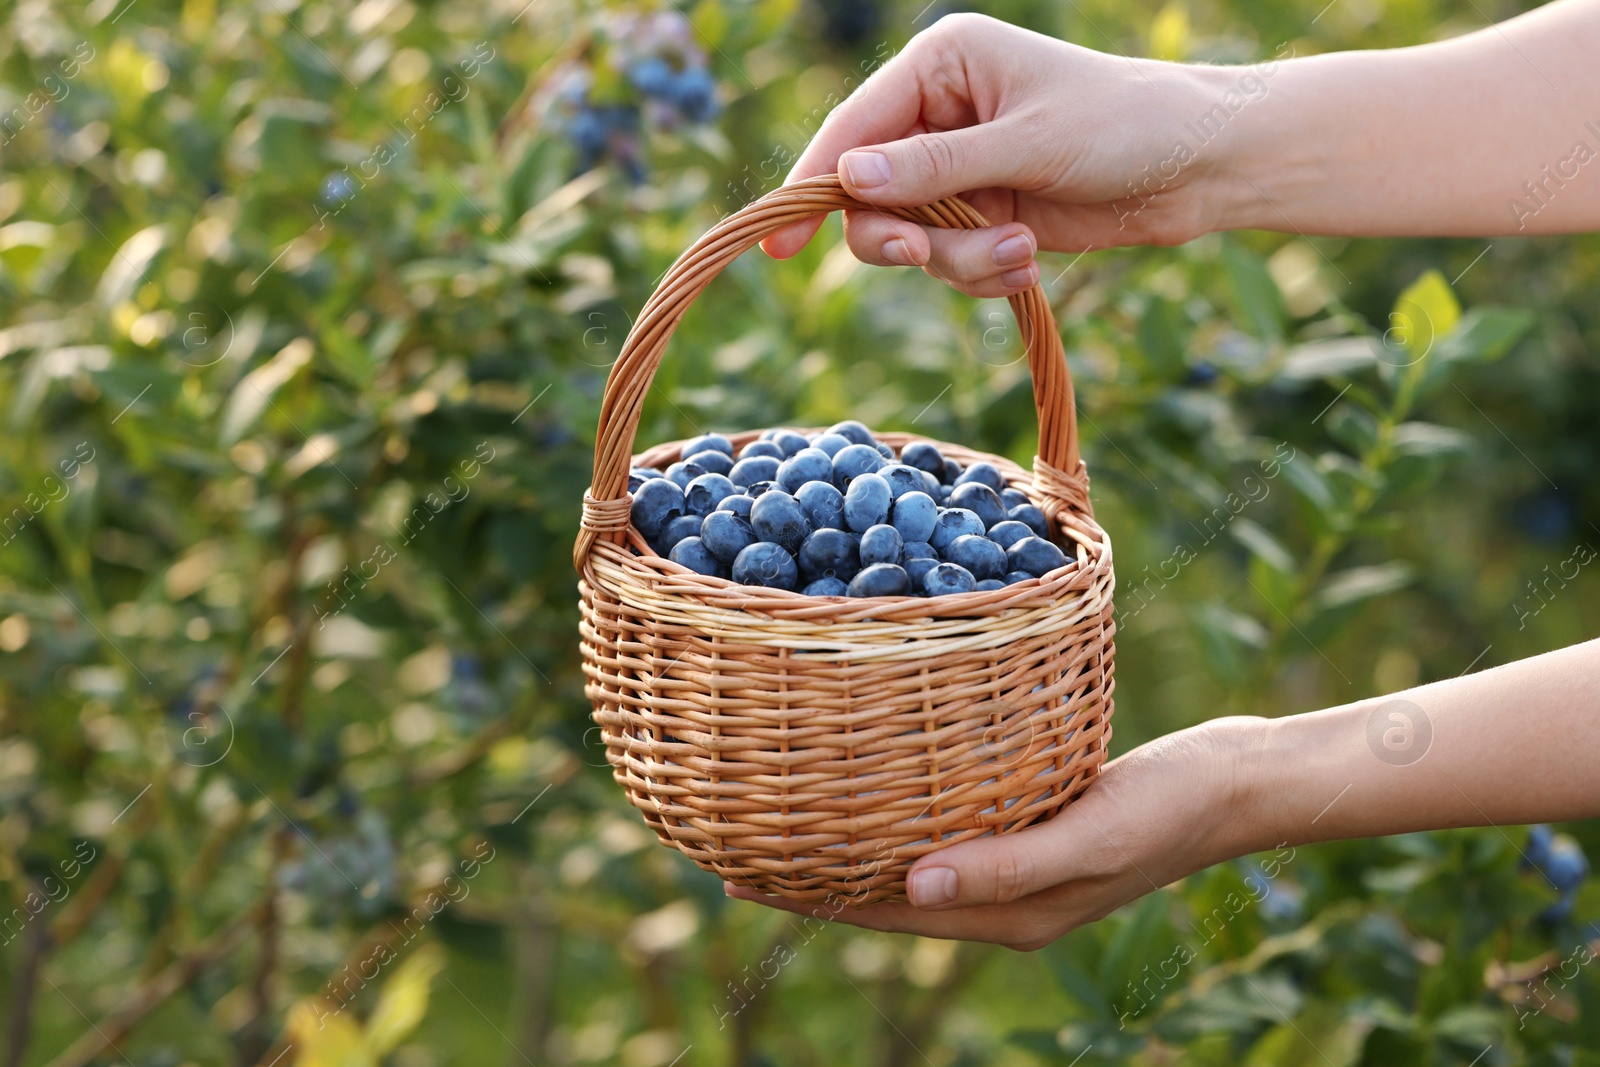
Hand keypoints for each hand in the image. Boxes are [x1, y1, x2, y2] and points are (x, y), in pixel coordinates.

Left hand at [725, 715, 1269, 950]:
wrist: (1238, 783)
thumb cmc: (1170, 805)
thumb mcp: (1089, 835)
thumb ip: (1004, 864)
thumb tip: (911, 884)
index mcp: (1009, 914)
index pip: (885, 911)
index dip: (811, 898)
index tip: (739, 878)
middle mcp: (1005, 898)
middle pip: (887, 893)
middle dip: (815, 877)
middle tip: (738, 845)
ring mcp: (1021, 866)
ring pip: (914, 862)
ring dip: (853, 845)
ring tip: (791, 820)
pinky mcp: (1035, 826)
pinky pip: (950, 830)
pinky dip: (903, 816)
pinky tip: (882, 786)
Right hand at [760, 13, 1226, 296]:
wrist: (1200, 168)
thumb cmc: (1125, 126)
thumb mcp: (1027, 143)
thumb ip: (935, 167)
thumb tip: (849, 178)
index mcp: (941, 66)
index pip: (852, 127)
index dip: (811, 184)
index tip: (778, 242)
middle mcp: (939, 115)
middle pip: (867, 194)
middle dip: (900, 234)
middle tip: (917, 255)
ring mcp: (960, 170)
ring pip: (910, 239)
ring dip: (958, 260)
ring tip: (1021, 250)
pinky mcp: (984, 215)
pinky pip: (948, 263)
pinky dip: (981, 272)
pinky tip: (1029, 259)